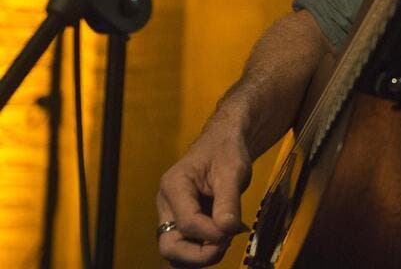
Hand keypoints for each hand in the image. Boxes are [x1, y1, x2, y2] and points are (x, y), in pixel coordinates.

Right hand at [156, 122, 250, 266]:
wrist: (224, 143)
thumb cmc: (226, 151)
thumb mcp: (232, 170)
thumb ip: (229, 200)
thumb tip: (228, 230)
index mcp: (174, 186)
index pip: (186, 222)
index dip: (211, 233)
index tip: (234, 230)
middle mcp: (166, 205)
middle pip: (170, 246)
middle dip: (199, 255)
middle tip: (226, 244)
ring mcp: (170, 216)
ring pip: (175, 252)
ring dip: (200, 256)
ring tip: (225, 242)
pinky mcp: (180, 223)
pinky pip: (184, 248)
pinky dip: (201, 252)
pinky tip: (220, 241)